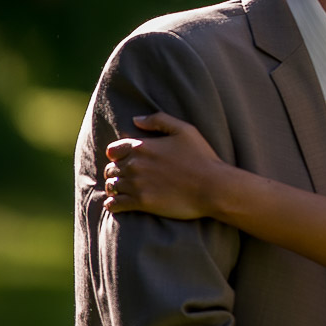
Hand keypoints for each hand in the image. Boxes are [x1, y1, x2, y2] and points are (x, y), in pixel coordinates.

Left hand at [103, 112, 227, 219]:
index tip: (124, 161)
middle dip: (116, 172)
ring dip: (115, 188)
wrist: (214, 187)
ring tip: (121, 192)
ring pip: (112, 186)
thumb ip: (158, 120)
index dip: (117, 155)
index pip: (114, 150)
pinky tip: (117, 205)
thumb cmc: (202, 158)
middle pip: (111, 168)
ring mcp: (136, 184)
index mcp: (142, 146)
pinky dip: (113, 205)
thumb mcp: (185, 130)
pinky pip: (115, 204)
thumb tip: (135, 120)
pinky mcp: (141, 202)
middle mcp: (135, 164)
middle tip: (125, 178)